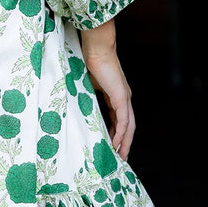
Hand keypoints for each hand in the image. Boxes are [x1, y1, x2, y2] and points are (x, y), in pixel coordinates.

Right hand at [79, 18, 134, 160]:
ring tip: (120, 156)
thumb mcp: (88, 85)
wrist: (96, 49)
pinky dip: (121, 133)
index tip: (111, 144)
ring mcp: (124, 98)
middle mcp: (124, 98)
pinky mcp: (121, 97)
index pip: (119, 118)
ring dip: (125, 142)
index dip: (116, 132)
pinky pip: (123, 120)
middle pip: (128, 125)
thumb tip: (78, 107)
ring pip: (129, 125)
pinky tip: (117, 143)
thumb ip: (88, 97)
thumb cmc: (90, 61)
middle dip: (124, 142)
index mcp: (116, 94)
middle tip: (120, 157)